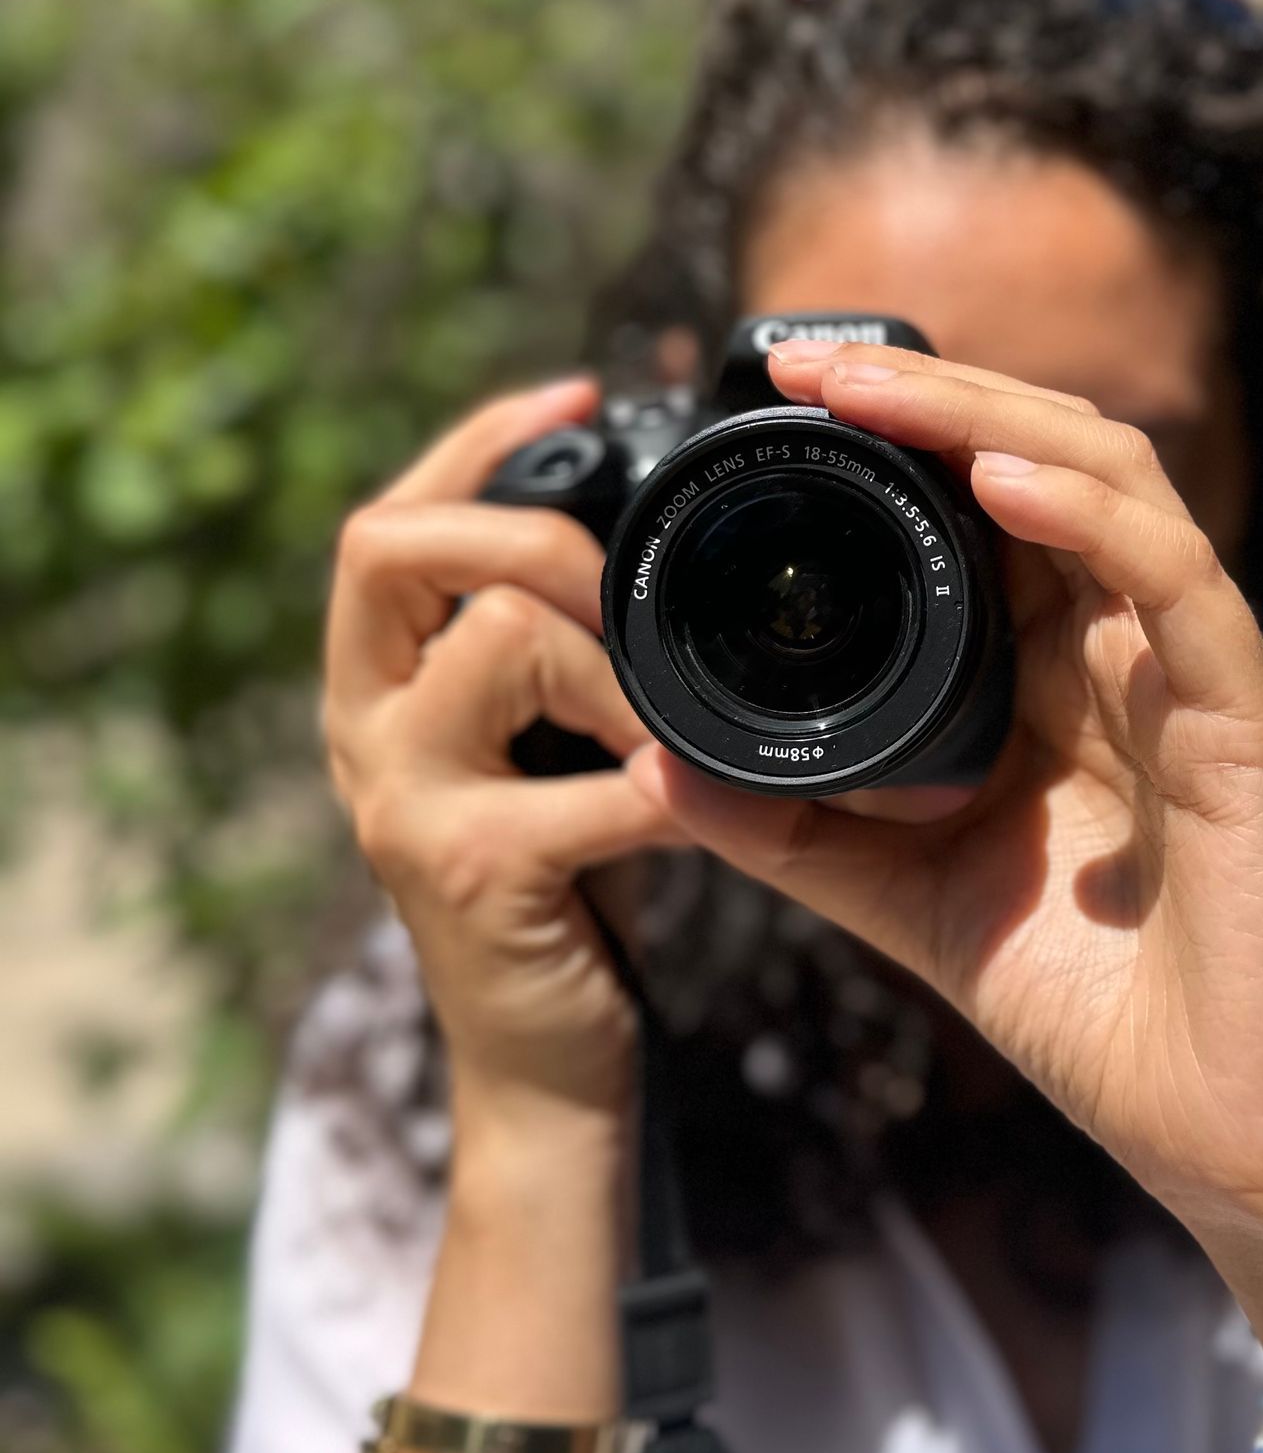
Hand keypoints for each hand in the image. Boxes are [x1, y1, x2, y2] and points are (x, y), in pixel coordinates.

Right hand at [321, 376, 679, 1148]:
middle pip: (391, 547)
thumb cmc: (569, 887)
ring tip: (670, 723)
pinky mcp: (470, 874)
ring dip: (615, 661)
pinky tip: (710, 802)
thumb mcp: (550, 743)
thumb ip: (568, 649)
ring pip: (501, 640)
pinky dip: (672, 785)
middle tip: (627, 581)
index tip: (580, 386)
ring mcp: (401, 802)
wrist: (544, 1066)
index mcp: (381, 684)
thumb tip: (655, 530)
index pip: (391, 519)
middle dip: (531, 533)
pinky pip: (595, 785)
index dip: (476, 439)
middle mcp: (362, 728)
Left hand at [630, 343, 1262, 1267]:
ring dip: (991, 421)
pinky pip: (1179, 588)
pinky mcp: (1251, 728)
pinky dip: (1094, 519)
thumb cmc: (1092, 1012)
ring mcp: (1196, 676)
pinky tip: (1004, 483)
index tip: (786, 398)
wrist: (1224, 1142)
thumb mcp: (905, 898)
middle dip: (931, 396)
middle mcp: (1131, 649)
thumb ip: (795, 826)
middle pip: (1047, 459)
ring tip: (877, 390)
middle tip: (810, 362)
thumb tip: (653, 755)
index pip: (989, 505)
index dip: (901, 436)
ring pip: (1113, 485)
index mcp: (1061, 674)